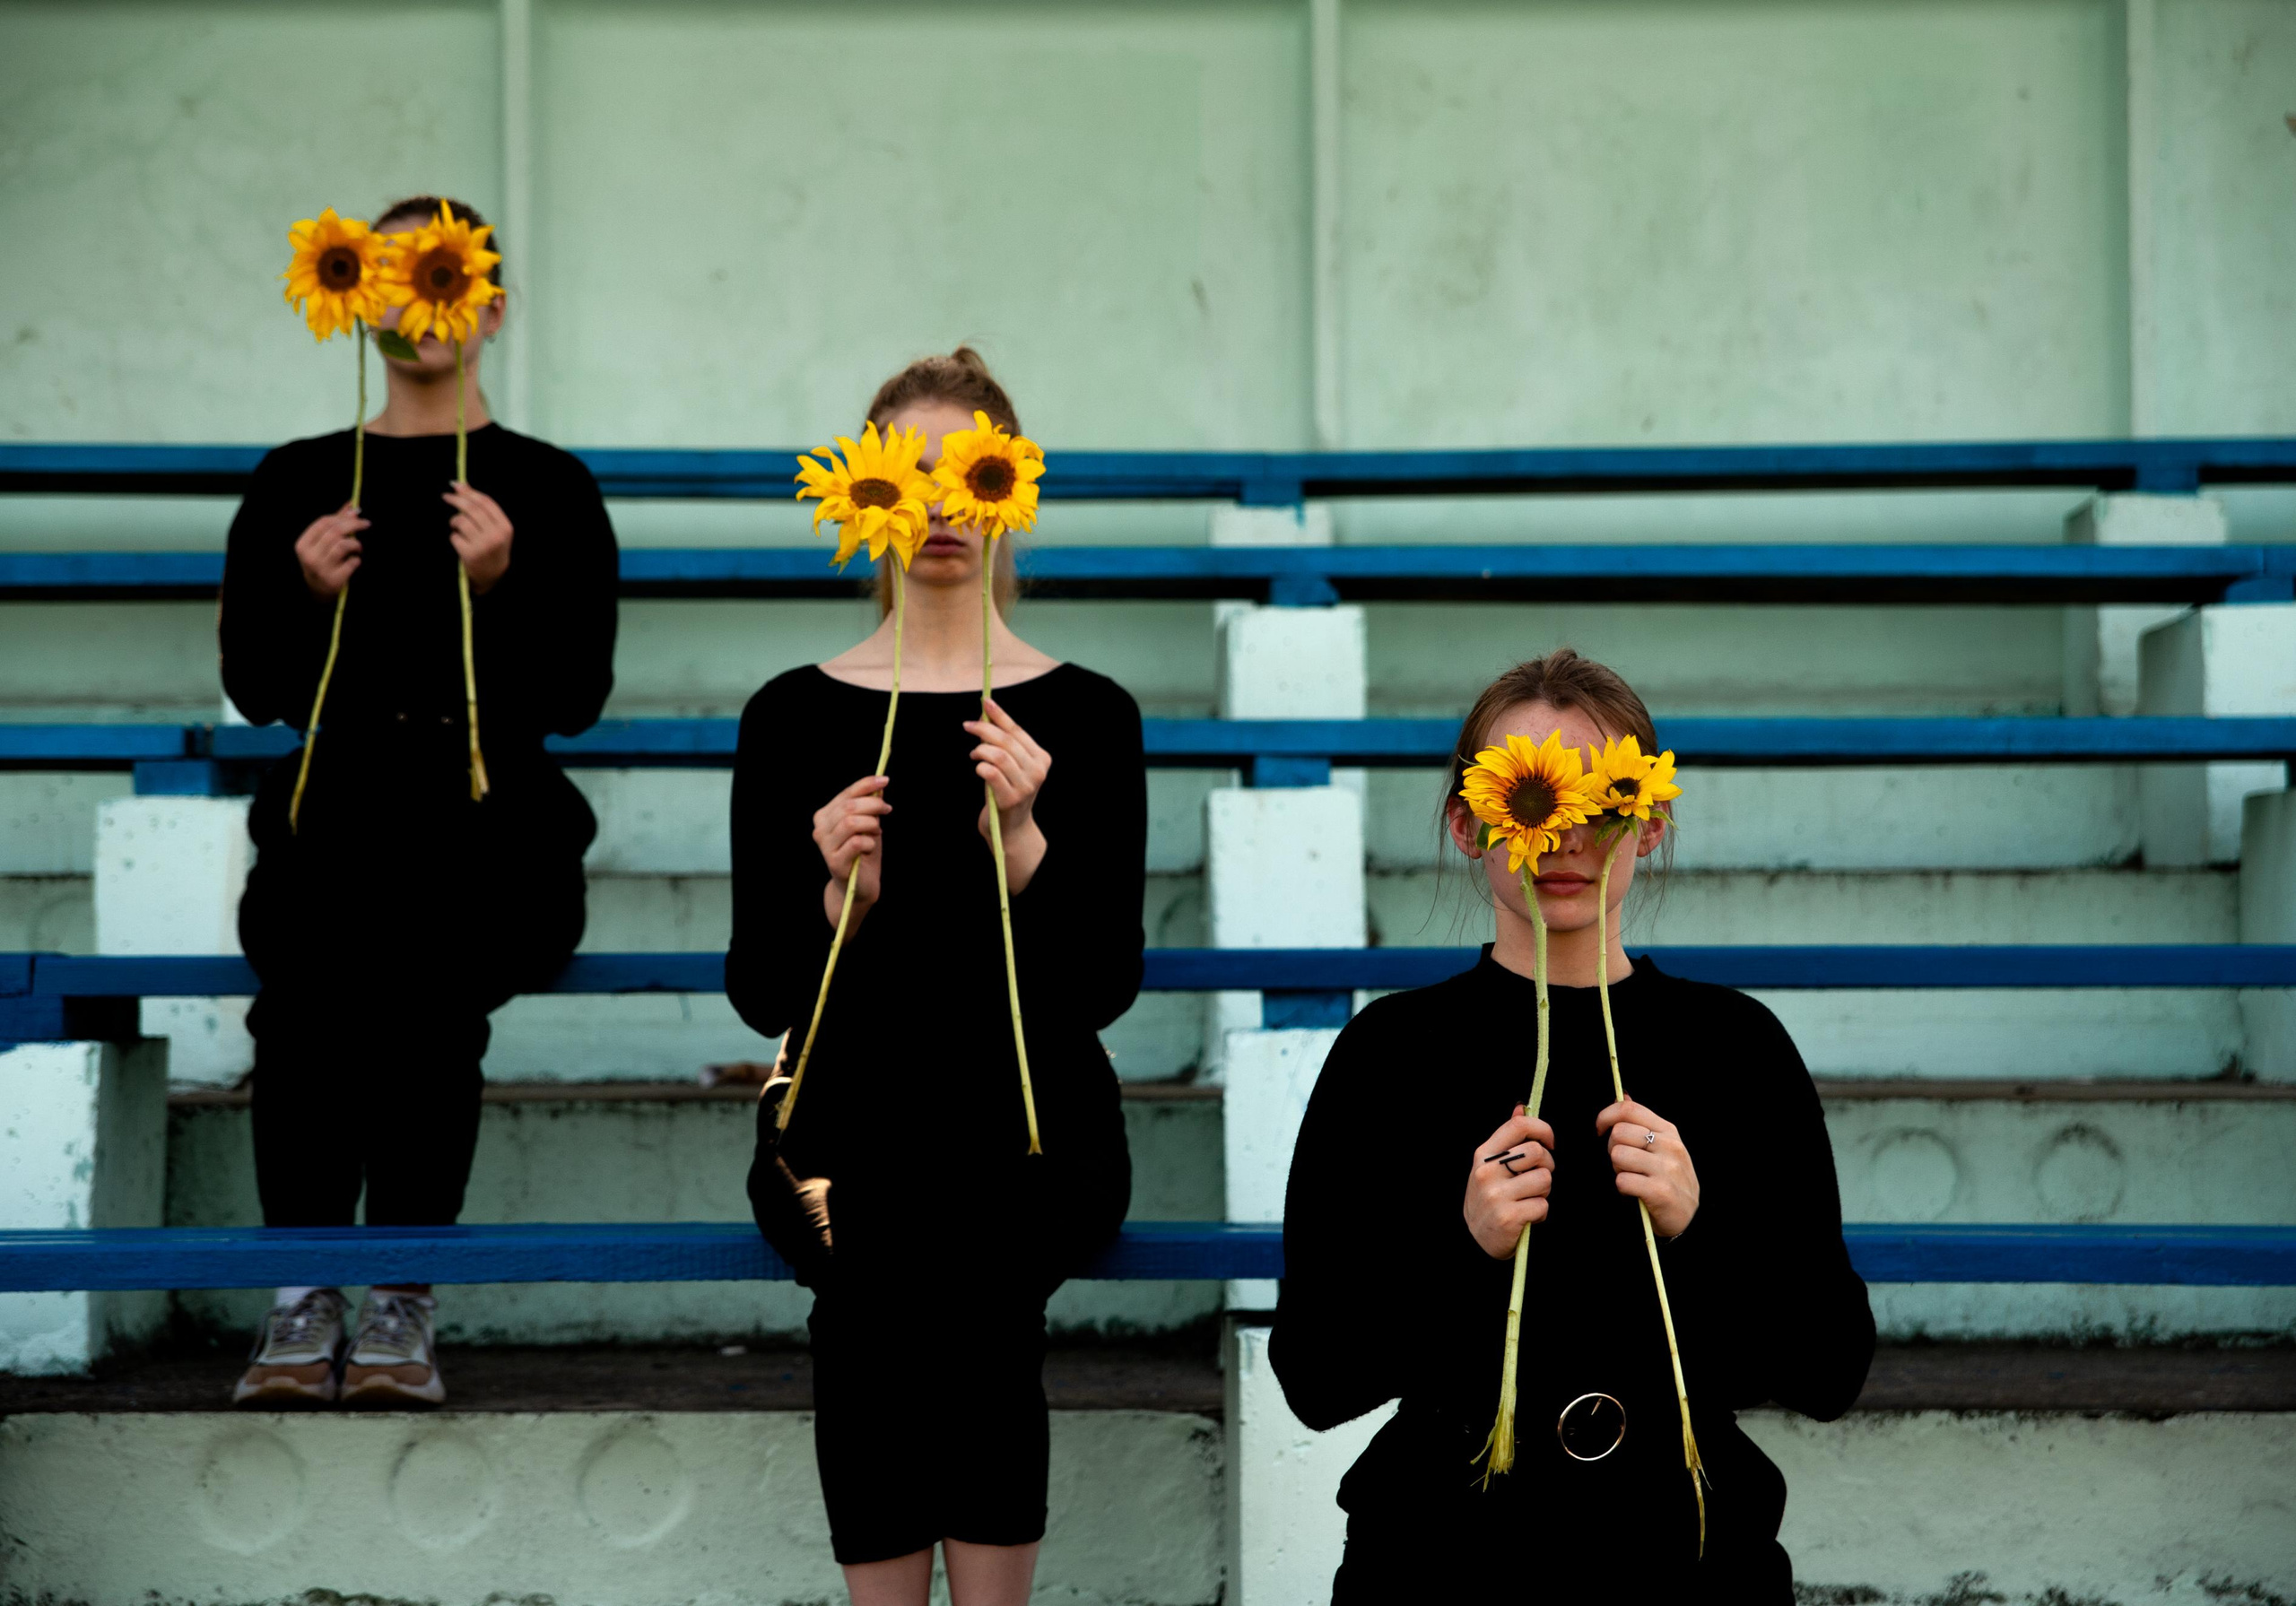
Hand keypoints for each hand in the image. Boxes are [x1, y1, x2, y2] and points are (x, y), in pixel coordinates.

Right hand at [294, 502, 366, 597]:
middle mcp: (309, 556)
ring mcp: (321, 569)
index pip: (323, 522)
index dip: (342, 516)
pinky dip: (357, 559)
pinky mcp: (334, 580)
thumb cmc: (323, 561)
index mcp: (303, 544)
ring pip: (343, 546)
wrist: (319, 591)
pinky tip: (355, 561)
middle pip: (334, 532)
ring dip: (356, 543)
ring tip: (358, 547)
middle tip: (366, 524)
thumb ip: (336, 523)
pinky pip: (352, 563)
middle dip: (354, 525)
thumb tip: (352, 504)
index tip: (357, 513)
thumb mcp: (323, 542)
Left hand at [445, 481, 513, 593]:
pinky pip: (454, 537)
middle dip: (456, 500)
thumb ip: (481, 508)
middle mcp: (496, 535)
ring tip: (457, 527)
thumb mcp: (494, 529)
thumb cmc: (492, 548)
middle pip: (472, 509)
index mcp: (505, 527)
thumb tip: (462, 484)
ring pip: (461, 521)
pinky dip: (454, 537)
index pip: (485, 502)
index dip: (469, 491)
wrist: (494, 577)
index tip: (456, 486)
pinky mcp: (470, 555)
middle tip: (446, 497)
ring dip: (455, 522)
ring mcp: (483, 546)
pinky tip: (460, 542)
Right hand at [813, 774, 888, 927]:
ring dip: (871, 824)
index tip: (885, 780)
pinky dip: (869, 841)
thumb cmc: (864, 852)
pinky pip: (857, 842)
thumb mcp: (868, 824)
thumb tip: (879, 785)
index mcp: (825, 816)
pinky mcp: (834, 862)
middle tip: (887, 810)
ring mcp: (825, 846)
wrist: (860, 885)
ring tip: (877, 830)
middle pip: (849, 807)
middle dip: (873, 805)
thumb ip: (869, 805)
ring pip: (851, 822)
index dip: (866, 785)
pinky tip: (870, 847)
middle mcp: (820, 829)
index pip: (846, 794)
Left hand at [966, 697, 1049, 887]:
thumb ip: (1003, 744)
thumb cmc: (1007, 791)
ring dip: (981, 750)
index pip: (1018, 731)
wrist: (1011, 829)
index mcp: (1042, 758)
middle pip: (1007, 741)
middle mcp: (1038, 771)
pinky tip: (978, 769)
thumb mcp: (1010, 766)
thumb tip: (985, 715)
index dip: (1000, 715)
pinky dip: (981, 766)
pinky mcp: (1011, 799)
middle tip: (968, 725)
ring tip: (974, 754)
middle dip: (985, 729)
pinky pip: (991, 773)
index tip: (984, 701)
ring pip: (999, 755)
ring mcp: (1026, 786)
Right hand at [1464, 1105, 1555, 1258]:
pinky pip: (1543, 1205)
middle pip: (1537, 1152)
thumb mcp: (1490, 1166)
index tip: (1549, 1143)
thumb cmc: (1489, 1198)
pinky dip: (1541, 1212)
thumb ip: (1507, 1139)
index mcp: (1484, 1154)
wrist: (1475, 1240)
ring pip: (1544, 1179)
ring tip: (1530, 1199)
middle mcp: (1487, 1171)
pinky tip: (1528, 1216)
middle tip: (1538, 1178)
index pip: (1519, 1126)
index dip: (1543, 1129)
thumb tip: (1521, 1108)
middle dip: (1547, 1165)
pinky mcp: (1508, 1217)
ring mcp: (1496, 1195)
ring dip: (1544, 1192)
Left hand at [1597, 1099, 1699, 1237]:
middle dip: (1612, 1149)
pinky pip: (1623, 1180)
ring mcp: (1667, 1168)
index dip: (1605, 1116)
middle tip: (1624, 1164)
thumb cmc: (1669, 1178)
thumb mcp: (1663, 1146)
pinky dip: (1623, 1188)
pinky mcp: (1661, 1191)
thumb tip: (1624, 1095)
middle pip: (1619, 1132)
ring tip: (1632, 1177)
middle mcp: (1670, 1146)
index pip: (1628, 1110)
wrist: (1687, 1216)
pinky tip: (1635, 1192)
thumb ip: (1642, 1122)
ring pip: (1618, 1155)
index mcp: (1668, 1131)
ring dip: (1618, 1170)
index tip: (1600, 1130)